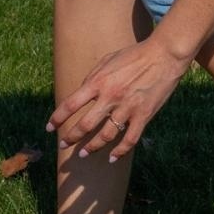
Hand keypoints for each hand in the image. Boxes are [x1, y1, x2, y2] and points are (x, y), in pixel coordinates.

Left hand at [48, 36, 191, 160]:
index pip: (70, 104)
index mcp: (98, 82)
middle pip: (85, 124)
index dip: (57, 118)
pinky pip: (130, 139)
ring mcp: (127, 108)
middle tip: (63, 145)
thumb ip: (92, 77)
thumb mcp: (107, 60)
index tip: (49, 128)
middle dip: (71, 137)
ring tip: (84, 154)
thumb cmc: (134, 55)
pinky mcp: (144, 115)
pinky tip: (112, 158)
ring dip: (92, 147)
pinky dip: (120, 151)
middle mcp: (109, 97)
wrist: (163, 55)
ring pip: (105, 135)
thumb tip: (81, 92)